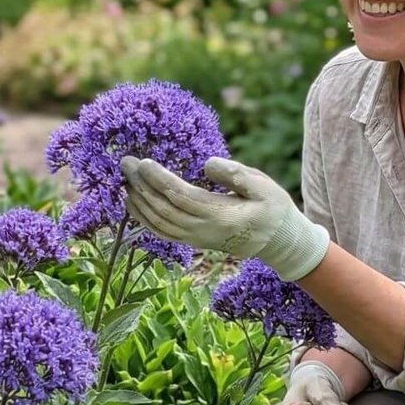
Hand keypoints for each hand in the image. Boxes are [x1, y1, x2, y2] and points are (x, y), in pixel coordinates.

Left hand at [119, 155, 329, 280]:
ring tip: (125, 179)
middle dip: (142, 186)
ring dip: (139, 201)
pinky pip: (161, 232)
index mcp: (221, 216)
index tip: (144, 163)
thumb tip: (207, 164)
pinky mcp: (192, 241)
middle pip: (164, 208)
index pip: (182, 196)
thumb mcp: (265, 187)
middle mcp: (203, 230)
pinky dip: (143, 218)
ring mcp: (196, 238)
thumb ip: (237, 175)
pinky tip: (131, 203)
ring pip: (159, 223)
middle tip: (125, 163)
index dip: (160, 180)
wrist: (278, 242)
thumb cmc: (273, 209)